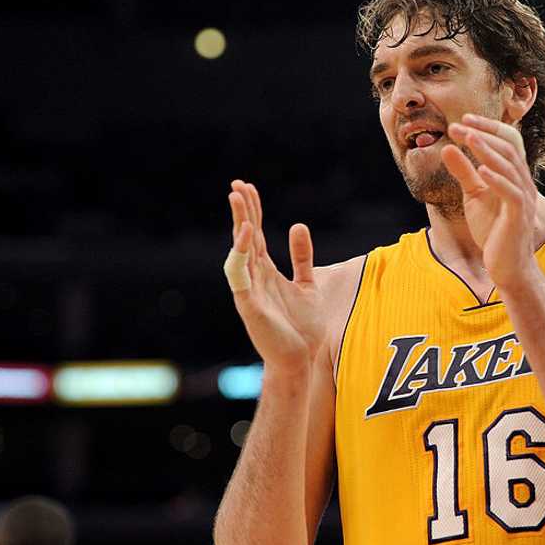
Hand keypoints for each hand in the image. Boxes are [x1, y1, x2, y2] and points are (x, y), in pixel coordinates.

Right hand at [227, 180, 324, 365]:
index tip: (247, 187)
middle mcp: (254, 277)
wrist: (299, 360)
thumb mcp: (307, 284)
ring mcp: (250, 290)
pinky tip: (247, 234)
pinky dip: (241, 254)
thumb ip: (302, 257)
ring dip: (239, 224)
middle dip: (242, 210)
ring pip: (241, 250)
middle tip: (237, 184)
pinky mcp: (249, 305)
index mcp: (266, 272)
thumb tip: (297, 225)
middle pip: (246, 237)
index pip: (256, 234)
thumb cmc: (301, 326)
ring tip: (237, 200)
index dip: (252, 210)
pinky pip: (241, 275)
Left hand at [441, 114, 539, 289]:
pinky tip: (481, 171)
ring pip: (511, 167)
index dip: (488, 128)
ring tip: (469, 138)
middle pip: (509, 148)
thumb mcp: (473, 196)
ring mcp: (524, 200)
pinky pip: (512, 194)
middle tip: (459, 126)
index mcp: (514, 175)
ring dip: (488, 151)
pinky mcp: (519, 217)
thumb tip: (447, 147)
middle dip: (484, 134)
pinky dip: (497, 180)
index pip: (508, 141)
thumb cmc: (493, 231)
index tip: (464, 119)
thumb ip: (463, 172)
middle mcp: (523, 183)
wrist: (508, 267)